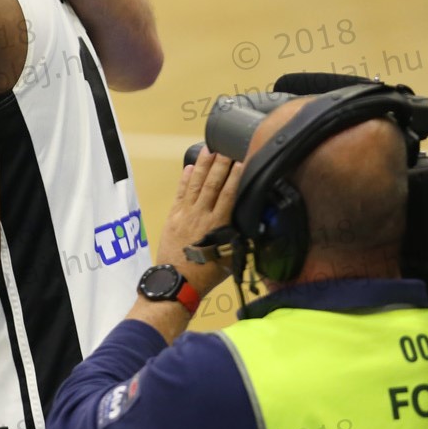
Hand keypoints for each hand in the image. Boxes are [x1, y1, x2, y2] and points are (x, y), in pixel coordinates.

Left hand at [157, 148, 242, 294]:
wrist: (176, 282)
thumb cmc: (206, 274)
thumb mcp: (230, 257)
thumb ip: (240, 238)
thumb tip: (254, 225)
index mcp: (218, 224)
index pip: (229, 193)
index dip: (236, 175)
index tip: (242, 160)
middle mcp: (201, 215)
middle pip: (212, 184)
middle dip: (220, 164)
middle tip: (227, 146)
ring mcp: (184, 214)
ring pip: (195, 184)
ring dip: (203, 166)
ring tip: (209, 149)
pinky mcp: (172, 217)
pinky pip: (180, 193)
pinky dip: (185, 179)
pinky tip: (190, 167)